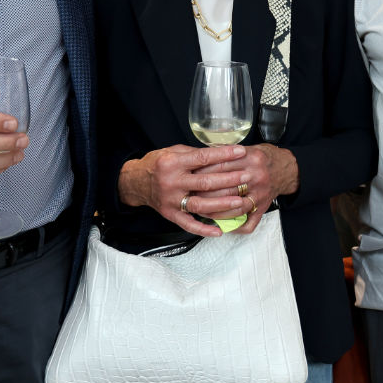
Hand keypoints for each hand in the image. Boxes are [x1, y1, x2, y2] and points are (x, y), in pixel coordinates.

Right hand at [118, 144, 248, 237]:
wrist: (135, 182)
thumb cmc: (158, 163)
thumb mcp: (174, 151)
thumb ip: (195, 154)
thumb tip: (221, 152)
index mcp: (174, 163)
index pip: (203, 158)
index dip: (223, 155)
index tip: (241, 152)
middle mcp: (172, 182)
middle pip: (205, 182)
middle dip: (229, 179)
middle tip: (247, 177)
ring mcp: (171, 200)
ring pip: (200, 204)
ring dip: (222, 204)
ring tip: (240, 202)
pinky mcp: (170, 215)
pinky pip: (188, 224)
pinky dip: (204, 229)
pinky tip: (219, 231)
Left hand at [195, 143, 298, 232]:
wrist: (286, 168)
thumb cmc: (262, 158)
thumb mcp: (247, 149)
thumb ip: (226, 153)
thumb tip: (202, 157)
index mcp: (250, 158)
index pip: (220, 166)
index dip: (203, 171)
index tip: (190, 174)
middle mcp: (256, 176)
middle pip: (224, 187)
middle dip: (203, 191)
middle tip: (188, 192)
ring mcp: (260, 194)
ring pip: (232, 206)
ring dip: (213, 209)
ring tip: (197, 208)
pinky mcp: (263, 207)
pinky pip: (246, 221)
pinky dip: (231, 225)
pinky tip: (218, 225)